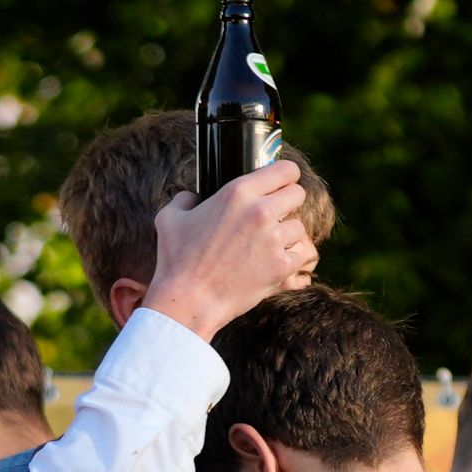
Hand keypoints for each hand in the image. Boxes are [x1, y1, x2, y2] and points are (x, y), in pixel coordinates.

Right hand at [137, 158, 325, 337]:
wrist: (188, 301)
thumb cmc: (176, 260)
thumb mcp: (170, 218)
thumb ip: (185, 199)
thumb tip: (193, 197)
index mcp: (238, 192)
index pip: (285, 170)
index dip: (287, 175)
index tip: (283, 183)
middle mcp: (260, 211)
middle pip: (298, 194)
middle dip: (289, 203)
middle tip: (277, 215)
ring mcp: (273, 239)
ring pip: (299, 227)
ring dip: (287, 235)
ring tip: (268, 245)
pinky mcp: (281, 266)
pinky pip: (302, 254)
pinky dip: (291, 259)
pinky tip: (275, 262)